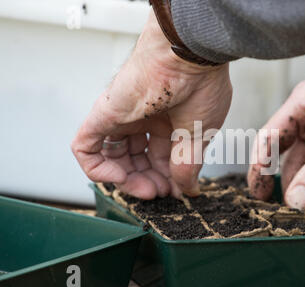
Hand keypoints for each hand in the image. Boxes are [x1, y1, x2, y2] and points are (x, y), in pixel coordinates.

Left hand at [71, 11, 231, 198]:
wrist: (186, 56)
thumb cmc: (201, 87)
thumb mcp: (199, 136)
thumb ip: (189, 165)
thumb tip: (189, 191)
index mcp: (169, 121)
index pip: (161, 157)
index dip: (168, 178)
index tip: (178, 193)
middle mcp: (144, 120)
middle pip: (137, 159)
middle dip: (148, 180)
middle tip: (159, 193)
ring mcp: (121, 118)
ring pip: (112, 157)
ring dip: (125, 180)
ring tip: (144, 189)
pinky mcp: (102, 116)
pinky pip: (86, 149)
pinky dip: (97, 170)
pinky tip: (119, 177)